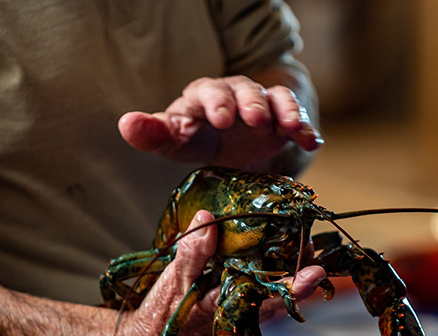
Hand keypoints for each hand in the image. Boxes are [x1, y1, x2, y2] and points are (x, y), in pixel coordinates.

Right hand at [114, 210, 325, 335]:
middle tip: (303, 230)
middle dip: (297, 259)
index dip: (298, 284)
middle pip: (284, 285)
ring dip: (284, 259)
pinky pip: (262, 281)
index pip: (275, 295)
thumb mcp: (175, 280)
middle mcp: (250, 309)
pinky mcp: (243, 301)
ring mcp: (249, 306)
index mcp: (236, 306)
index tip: (316, 271)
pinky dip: (266, 263)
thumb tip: (208, 218)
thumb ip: (194, 252)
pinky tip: (266, 244)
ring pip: (276, 283)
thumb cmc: (165, 314)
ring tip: (289, 230)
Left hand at [117, 75, 322, 170]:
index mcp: (205, 97)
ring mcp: (264, 104)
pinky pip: (297, 119)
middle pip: (246, 89)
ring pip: (277, 98)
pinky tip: (311, 140)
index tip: (222, 119)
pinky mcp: (284, 120)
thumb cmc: (200, 138)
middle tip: (256, 120)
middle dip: (252, 102)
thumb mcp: (177, 140)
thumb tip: (126, 124)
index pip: (209, 91)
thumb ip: (153, 134)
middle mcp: (237, 94)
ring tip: (290, 127)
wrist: (236, 143)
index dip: (217, 102)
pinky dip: (305, 129)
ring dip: (285, 110)